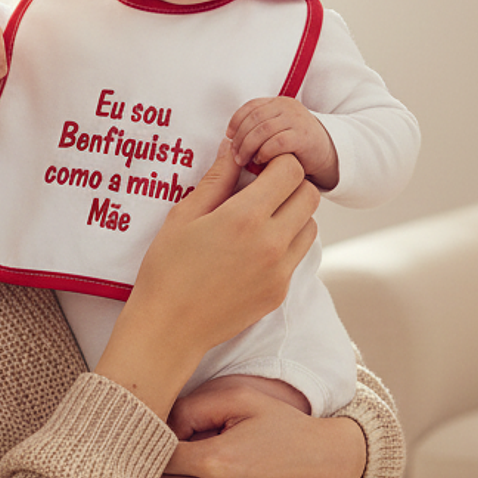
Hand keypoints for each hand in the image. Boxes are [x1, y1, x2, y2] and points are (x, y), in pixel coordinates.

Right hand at [96, 144, 318, 418]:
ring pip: (310, 226)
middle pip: (310, 195)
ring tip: (260, 218)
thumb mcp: (184, 215)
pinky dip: (286, 243)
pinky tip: (254, 247)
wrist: (169, 328)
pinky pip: (297, 256)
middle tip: (263, 188)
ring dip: (293, 214)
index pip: (291, 170)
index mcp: (245, 217)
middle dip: (290, 184)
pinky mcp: (280, 292)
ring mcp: (280, 270)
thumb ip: (216, 179)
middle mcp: (272, 243)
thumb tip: (233, 150)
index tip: (258, 165)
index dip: (277, 161)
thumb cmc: (167, 269)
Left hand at [148, 376, 365, 477]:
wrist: (330, 465)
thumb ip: (193, 406)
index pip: (158, 456)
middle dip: (152, 473)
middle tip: (155, 462)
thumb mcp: (241, 399)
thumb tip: (160, 426)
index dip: (153, 445)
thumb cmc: (283, 426)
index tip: (156, 439)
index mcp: (216, 459)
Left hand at [227, 97, 338, 189]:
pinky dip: (264, 152)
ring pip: (262, 130)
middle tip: (234, 155)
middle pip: (253, 119)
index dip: (236, 121)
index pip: (251, 106)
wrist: (329, 153)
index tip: (229, 136)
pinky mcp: (303, 137)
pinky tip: (260, 161)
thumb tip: (229, 140)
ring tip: (243, 160)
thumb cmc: (297, 145)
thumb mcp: (278, 129)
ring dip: (248, 147)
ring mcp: (297, 120)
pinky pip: (276, 143)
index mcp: (279, 102)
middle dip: (240, 138)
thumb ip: (259, 128)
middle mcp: (288, 107)